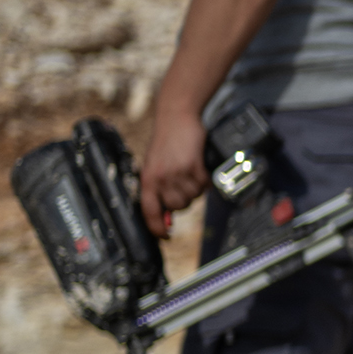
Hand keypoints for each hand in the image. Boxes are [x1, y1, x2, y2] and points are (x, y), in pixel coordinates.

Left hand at [137, 105, 210, 234]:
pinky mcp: (193, 165)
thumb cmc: (165, 142)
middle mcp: (160, 178)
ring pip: (193, 196)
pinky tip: (200, 168)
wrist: (176, 118)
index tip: (165, 236)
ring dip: (195, 188)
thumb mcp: (154, 166)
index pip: (149, 211)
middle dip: (184, 200)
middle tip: (183, 185)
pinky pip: (204, 184)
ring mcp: (177, 172)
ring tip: (190, 173)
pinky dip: (205, 179)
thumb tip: (167, 214)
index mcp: (147, 179)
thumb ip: (158, 188)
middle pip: (178, 206)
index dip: (156, 228)